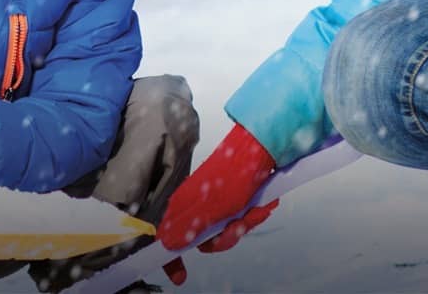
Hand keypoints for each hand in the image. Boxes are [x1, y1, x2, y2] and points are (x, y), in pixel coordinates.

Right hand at [157, 124, 276, 251]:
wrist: (260, 151)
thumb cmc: (235, 175)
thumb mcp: (211, 208)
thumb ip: (188, 229)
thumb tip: (166, 245)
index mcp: (183, 207)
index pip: (168, 238)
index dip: (172, 258)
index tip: (180, 275)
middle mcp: (195, 207)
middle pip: (205, 241)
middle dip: (226, 237)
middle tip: (238, 225)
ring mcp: (213, 204)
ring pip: (225, 232)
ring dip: (244, 224)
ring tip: (254, 209)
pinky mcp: (229, 201)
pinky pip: (238, 221)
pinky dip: (251, 215)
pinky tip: (260, 204)